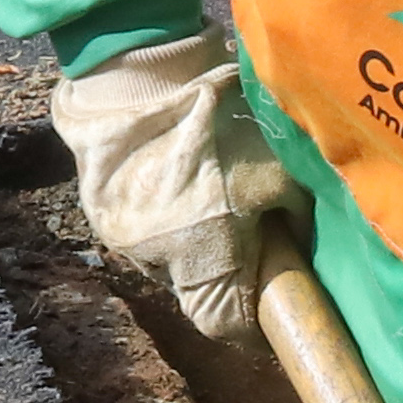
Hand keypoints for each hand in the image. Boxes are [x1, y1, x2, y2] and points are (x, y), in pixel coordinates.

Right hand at [51, 32, 302, 340]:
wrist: (140, 77)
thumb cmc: (224, 120)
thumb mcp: (279, 171)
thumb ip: (294, 220)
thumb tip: (302, 252)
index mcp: (206, 252)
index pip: (226, 324)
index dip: (250, 326)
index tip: (269, 315)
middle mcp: (158, 257)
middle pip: (196, 296)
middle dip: (224, 280)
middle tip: (245, 248)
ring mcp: (122, 239)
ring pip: (166, 267)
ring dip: (190, 250)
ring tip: (208, 208)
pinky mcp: (99, 216)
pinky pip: (141, 237)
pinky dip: (164, 224)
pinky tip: (179, 192)